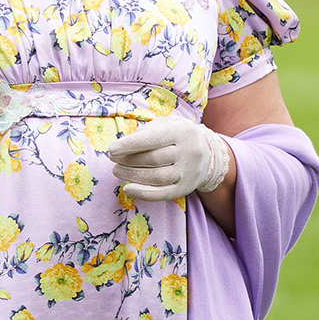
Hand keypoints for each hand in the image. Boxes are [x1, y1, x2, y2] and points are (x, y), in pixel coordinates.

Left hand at [104, 114, 234, 202]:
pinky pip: (162, 194)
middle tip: (113, 160)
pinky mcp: (186, 188)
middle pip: (153, 159)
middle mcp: (189, 152)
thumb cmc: (177, 136)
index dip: (129, 145)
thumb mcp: (166, 125)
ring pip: (156, 177)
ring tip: (117, 171)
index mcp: (182, 131)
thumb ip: (145, 133)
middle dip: (128, 160)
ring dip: (132, 176)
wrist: (207, 154)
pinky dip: (143, 193)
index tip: (111, 149)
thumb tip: (120, 148)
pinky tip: (128, 189)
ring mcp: (189, 172)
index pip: (152, 139)